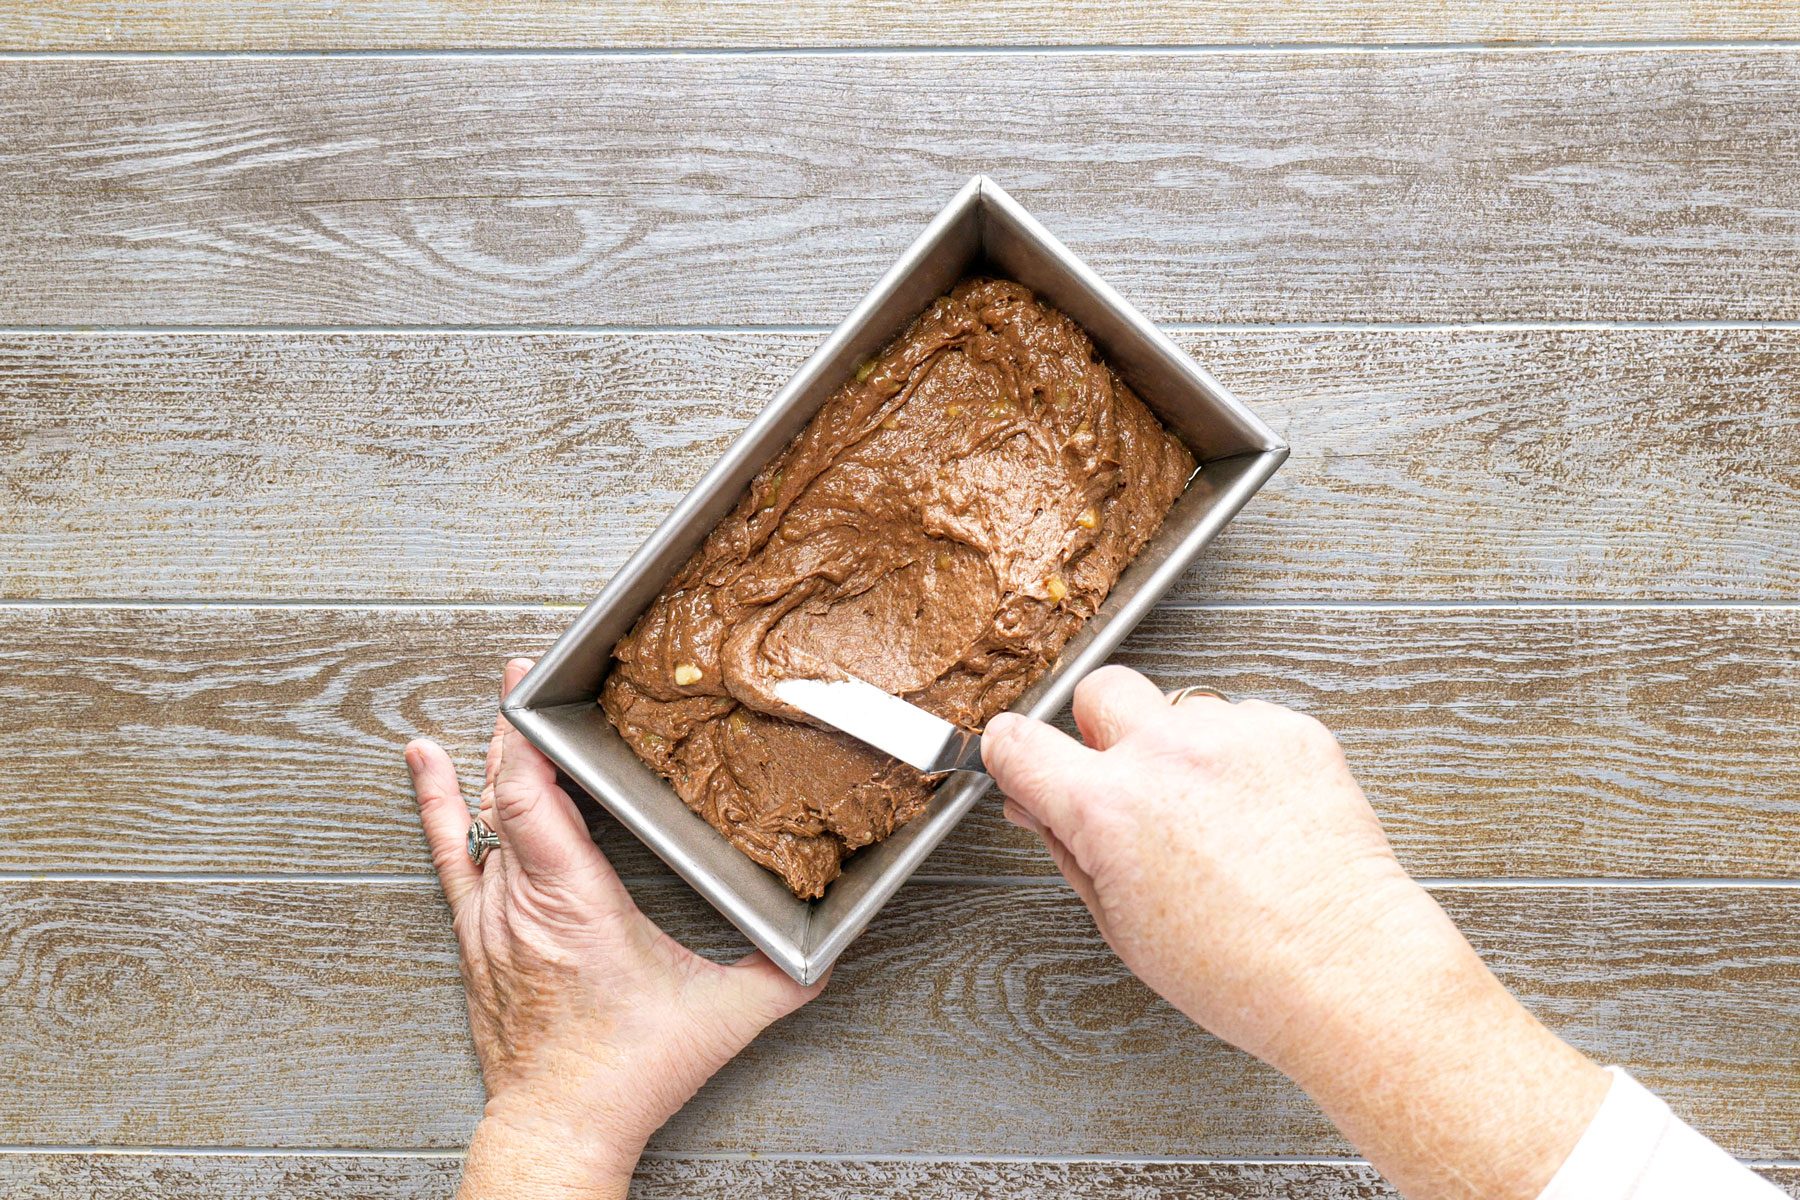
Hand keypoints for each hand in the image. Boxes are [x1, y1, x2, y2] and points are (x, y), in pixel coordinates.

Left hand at [405, 659, 825, 1199]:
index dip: (527, 737)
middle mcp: (521, 902)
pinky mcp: (476, 935)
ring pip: (481, 814)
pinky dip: (438, 801)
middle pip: (506, 791)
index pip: (534, 798)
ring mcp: (490, 918)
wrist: (559, 1126)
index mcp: (573, 904)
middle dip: (517, 724)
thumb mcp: (721, 1018)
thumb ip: (781, 976)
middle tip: (529, 666)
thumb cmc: (627, 1073)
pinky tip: (425, 759)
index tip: (533, 684)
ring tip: (496, 696)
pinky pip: (452, 852)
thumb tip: (830, 947)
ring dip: (492, 754)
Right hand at [982, 665, 1607, 1199]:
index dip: (1011, 753)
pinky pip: (1244, 721)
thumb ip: (1069, 848)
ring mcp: (1232, 733)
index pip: (1017, 739)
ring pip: (1180, 707)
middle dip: (1100, 729)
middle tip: (1125, 780)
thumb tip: (1036, 804)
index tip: (1022, 761)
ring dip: (1181, 746)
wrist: (1345, 971)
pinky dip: (1242, 756)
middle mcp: (1164, 753)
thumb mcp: (1121, 923)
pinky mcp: (1291, 730)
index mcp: (1106, 806)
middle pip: (1099, 688)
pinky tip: (1259, 814)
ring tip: (1215, 817)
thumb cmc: (1238, 968)